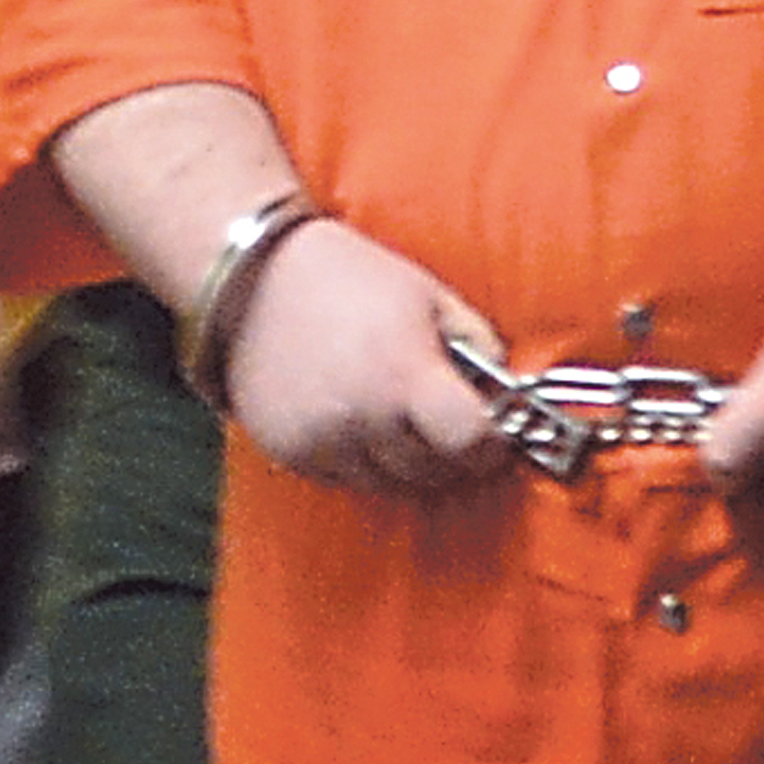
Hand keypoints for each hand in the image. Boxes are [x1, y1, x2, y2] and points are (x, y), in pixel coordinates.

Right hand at [223, 219, 515, 495]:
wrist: (251, 281)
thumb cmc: (345, 279)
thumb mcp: (429, 296)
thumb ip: (478, 347)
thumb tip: (511, 394)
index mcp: (403, 374)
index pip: (470, 443)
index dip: (491, 444)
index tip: (494, 433)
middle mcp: (362, 418)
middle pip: (434, 473)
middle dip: (452, 454)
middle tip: (450, 423)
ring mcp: (323, 442)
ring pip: (392, 485)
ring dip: (408, 462)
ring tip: (399, 416)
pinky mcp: (291, 455)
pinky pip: (348, 480)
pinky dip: (363, 462)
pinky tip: (358, 420)